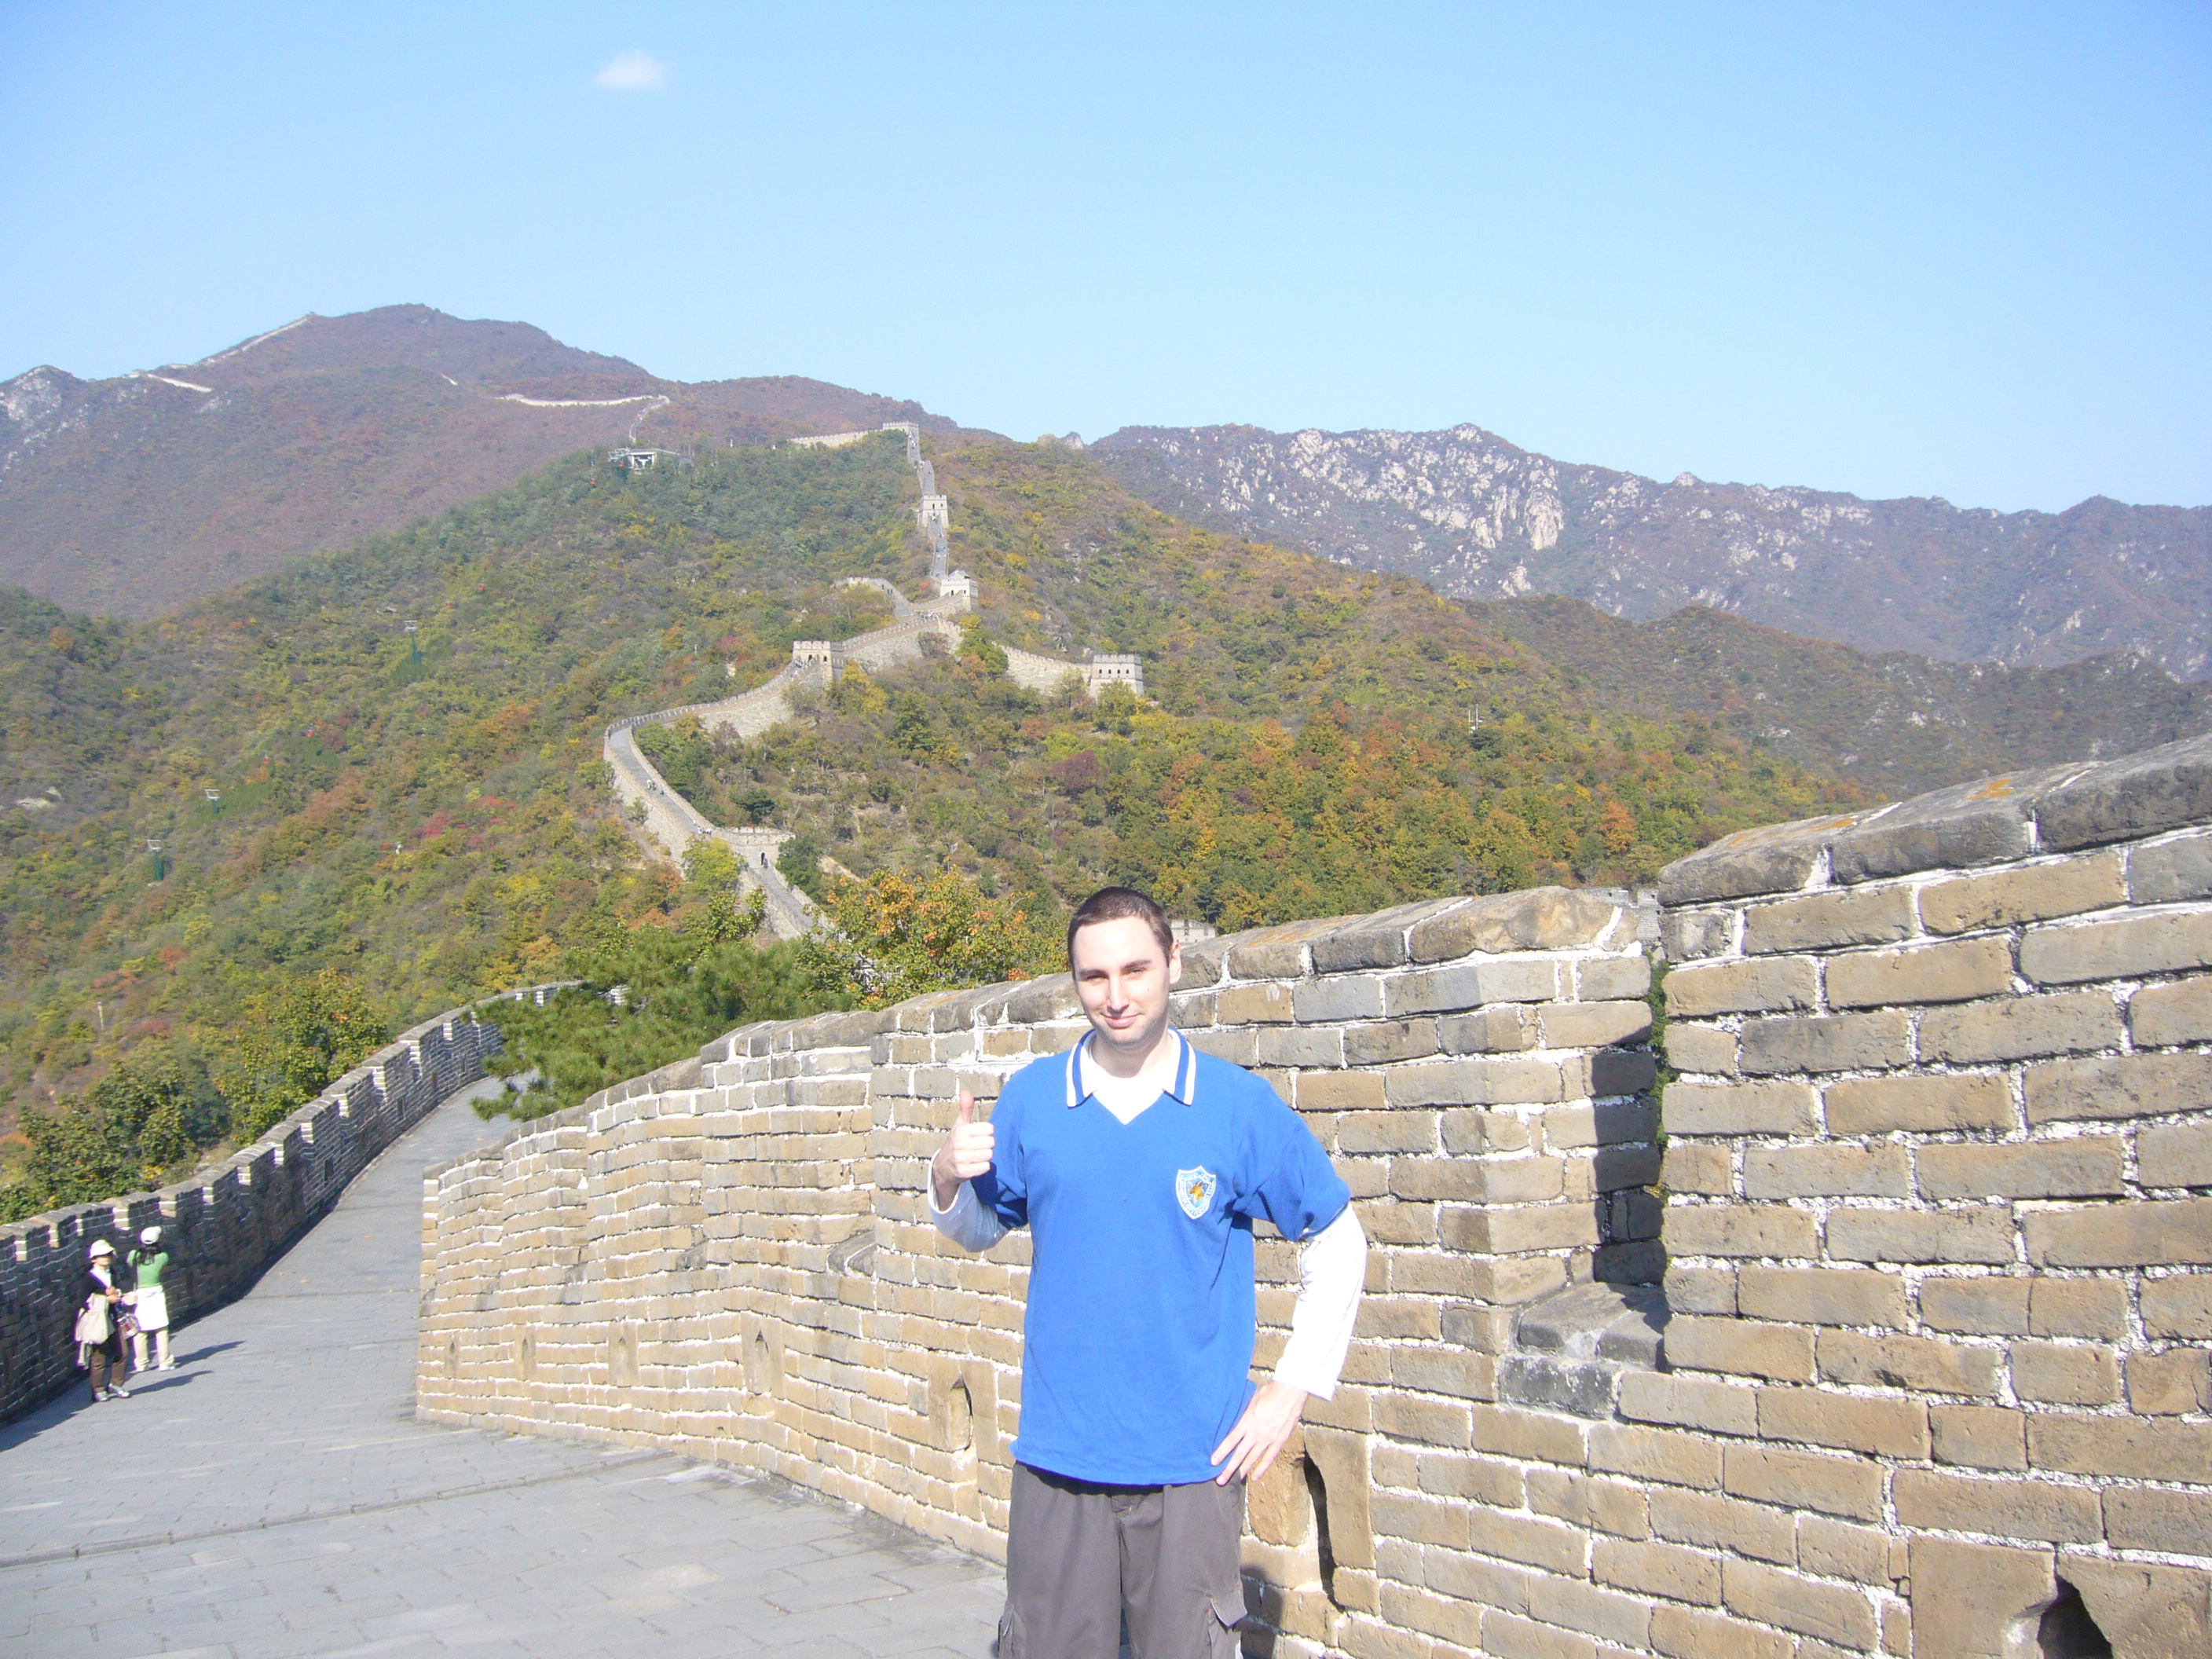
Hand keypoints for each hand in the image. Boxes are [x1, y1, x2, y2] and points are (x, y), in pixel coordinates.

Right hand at [930, 1090, 993, 1209]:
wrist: (943, 1167)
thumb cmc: (956, 1143)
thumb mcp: (959, 1125)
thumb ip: (965, 1109)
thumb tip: (966, 1091)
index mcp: (961, 1130)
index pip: (989, 1129)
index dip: (986, 1133)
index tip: (978, 1136)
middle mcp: (960, 1143)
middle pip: (991, 1142)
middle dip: (987, 1146)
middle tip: (978, 1148)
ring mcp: (961, 1158)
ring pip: (989, 1155)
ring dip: (985, 1157)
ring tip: (976, 1156)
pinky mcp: (963, 1172)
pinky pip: (985, 1167)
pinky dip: (983, 1167)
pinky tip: (975, 1165)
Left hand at [1209, 1380, 1308, 1485]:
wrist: (1291, 1392)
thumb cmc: (1271, 1392)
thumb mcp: (1252, 1400)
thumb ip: (1244, 1413)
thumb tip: (1236, 1418)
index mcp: (1247, 1421)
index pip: (1231, 1440)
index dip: (1221, 1452)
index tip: (1213, 1462)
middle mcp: (1256, 1433)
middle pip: (1239, 1454)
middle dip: (1229, 1468)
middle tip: (1220, 1480)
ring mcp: (1268, 1439)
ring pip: (1252, 1459)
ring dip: (1242, 1470)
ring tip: (1233, 1480)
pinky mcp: (1279, 1441)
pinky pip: (1268, 1458)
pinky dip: (1261, 1468)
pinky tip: (1254, 1477)